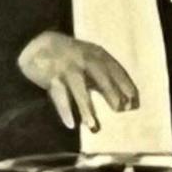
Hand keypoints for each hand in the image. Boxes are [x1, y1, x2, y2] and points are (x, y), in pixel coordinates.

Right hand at [15, 32, 141, 130]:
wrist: (37, 45)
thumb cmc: (71, 59)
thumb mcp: (90, 61)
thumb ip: (105, 78)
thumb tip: (126, 102)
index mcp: (96, 54)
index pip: (115, 70)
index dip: (125, 86)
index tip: (133, 103)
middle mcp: (83, 59)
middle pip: (100, 77)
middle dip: (111, 93)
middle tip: (120, 110)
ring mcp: (67, 68)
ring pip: (78, 89)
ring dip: (86, 108)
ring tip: (93, 126)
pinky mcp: (51, 77)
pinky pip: (59, 96)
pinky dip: (65, 111)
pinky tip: (71, 124)